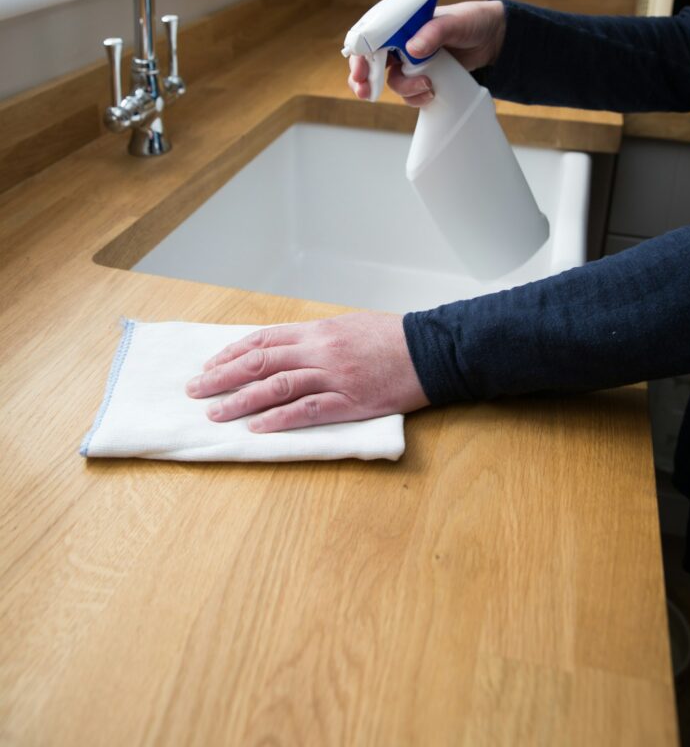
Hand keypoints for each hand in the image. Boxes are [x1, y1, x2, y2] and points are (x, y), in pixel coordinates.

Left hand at [185, 313, 428, 431]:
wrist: (429, 350)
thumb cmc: (390, 338)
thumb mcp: (347, 326)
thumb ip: (315, 338)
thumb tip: (284, 350)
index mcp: (317, 330)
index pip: (263, 340)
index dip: (231, 354)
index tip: (209, 366)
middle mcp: (319, 349)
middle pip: (260, 362)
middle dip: (223, 376)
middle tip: (195, 390)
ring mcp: (333, 375)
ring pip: (276, 386)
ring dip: (241, 400)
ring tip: (215, 412)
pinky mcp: (349, 400)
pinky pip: (307, 410)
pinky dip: (278, 419)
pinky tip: (257, 428)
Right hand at [347, 0, 505, 106]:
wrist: (491, 39)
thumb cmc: (470, 21)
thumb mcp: (455, 23)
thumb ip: (433, 33)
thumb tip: (412, 49)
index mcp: (400, 23)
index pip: (369, 38)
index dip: (359, 56)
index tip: (360, 72)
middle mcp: (399, 43)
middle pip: (370, 63)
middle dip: (365, 80)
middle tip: (366, 92)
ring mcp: (409, 63)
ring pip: (391, 82)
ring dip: (404, 90)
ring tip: (427, 86)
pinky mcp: (421, 78)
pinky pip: (409, 93)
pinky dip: (416, 98)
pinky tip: (431, 93)